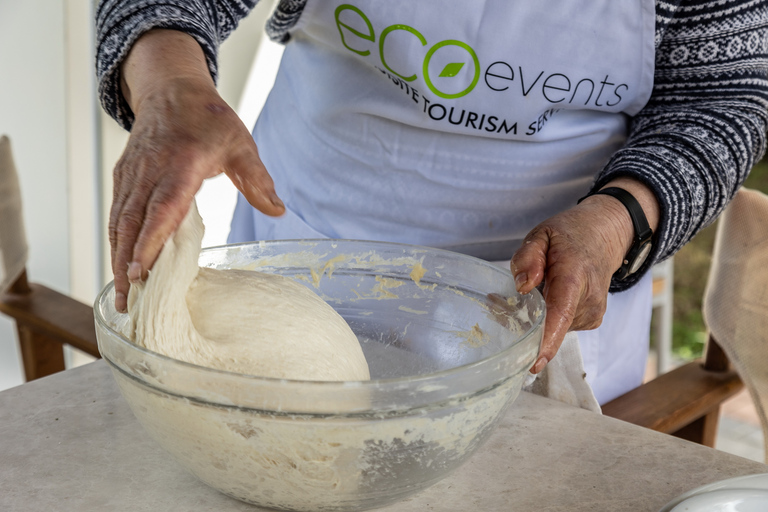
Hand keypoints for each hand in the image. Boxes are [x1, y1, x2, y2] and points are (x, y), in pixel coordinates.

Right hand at [110, 30, 283, 311]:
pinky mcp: (124, 178)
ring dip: (117, 260)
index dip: (150, 240)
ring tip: (122, 297)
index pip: (163, 208)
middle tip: (129, 303)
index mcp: (180, 163)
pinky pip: (117, 214)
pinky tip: (119, 267)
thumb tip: (277, 209)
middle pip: (133, 223)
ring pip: (120, 222)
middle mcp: (150, 171)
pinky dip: (115, 243)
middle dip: (128, 265)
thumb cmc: (208, 119)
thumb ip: (256, 179)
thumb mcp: (240, 143)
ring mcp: (132, 175)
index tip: (142, 271)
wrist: (171, 89)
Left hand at [511, 179, 659, 373]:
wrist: (605, 236)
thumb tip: (523, 286)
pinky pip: (561, 326)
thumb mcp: (542, 234)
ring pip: (554, 326)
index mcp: (574, 274)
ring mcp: (593, 312)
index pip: (561, 313)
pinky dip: (549, 317)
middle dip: (524, 322)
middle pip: (551, 324)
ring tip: (535, 290)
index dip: (547, 340)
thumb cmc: (570, 235)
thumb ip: (528, 257)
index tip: (534, 363)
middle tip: (499, 302)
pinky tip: (549, 298)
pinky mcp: (592, 320)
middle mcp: (588, 298)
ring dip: (537, 317)